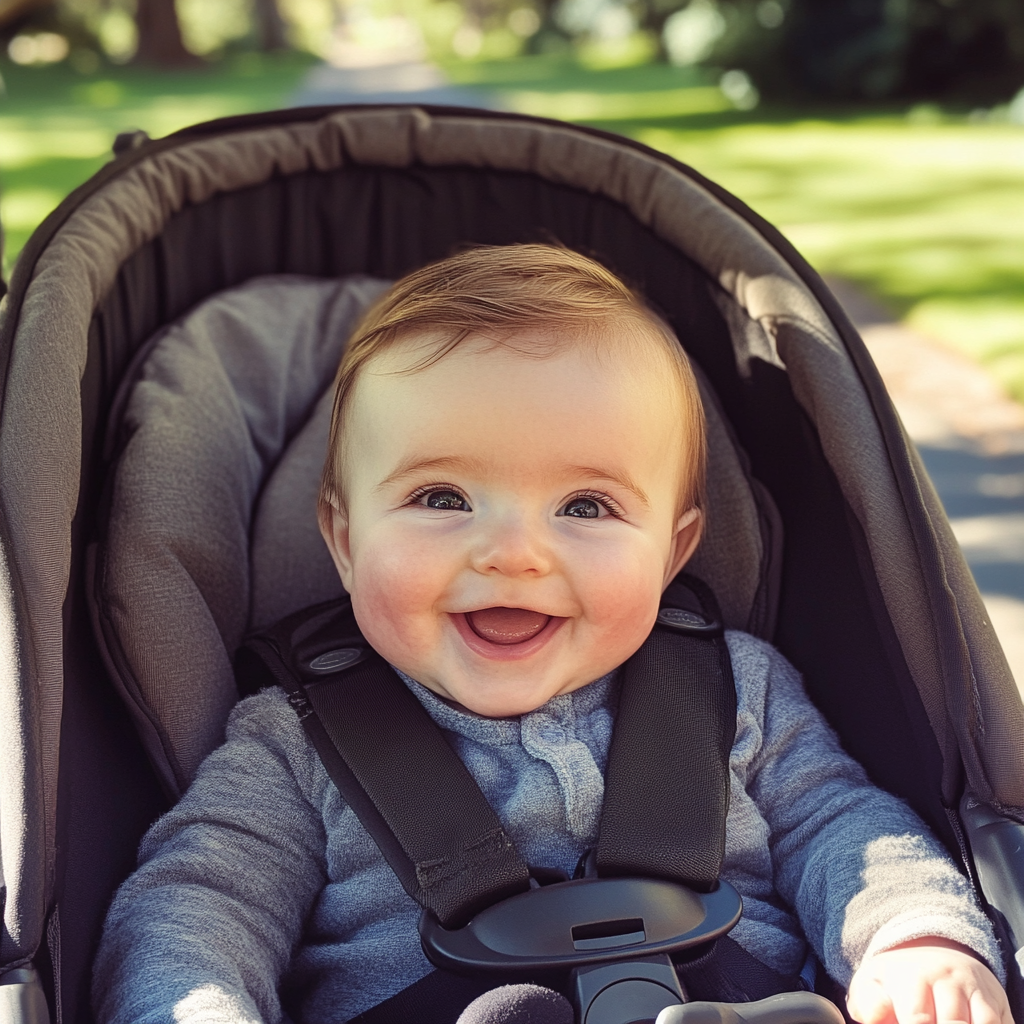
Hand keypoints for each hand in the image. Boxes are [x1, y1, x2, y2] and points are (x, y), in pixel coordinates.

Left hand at [847, 937, 1012, 1023]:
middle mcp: (950, 981)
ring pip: (985, 1023)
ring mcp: (978, 991)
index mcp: (915, 976)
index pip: (918, 1018)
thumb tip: (875, 1018)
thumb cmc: (898, 978)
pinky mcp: (999, 1003)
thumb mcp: (873, 982)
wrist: (931, 950)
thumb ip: (868, 1002)